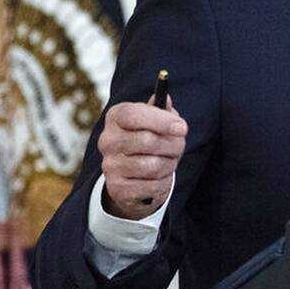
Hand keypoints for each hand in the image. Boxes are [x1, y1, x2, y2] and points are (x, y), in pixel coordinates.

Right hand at [98, 95, 187, 219]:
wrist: (132, 175)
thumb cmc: (149, 139)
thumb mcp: (155, 120)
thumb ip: (162, 109)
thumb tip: (165, 100)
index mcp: (116, 117)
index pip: (133, 115)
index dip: (161, 121)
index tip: (182, 128)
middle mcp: (107, 140)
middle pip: (148, 141)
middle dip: (173, 145)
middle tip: (180, 146)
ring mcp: (109, 165)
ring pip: (152, 165)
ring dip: (170, 164)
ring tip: (169, 161)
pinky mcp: (117, 188)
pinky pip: (152, 185)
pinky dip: (164, 182)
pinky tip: (160, 177)